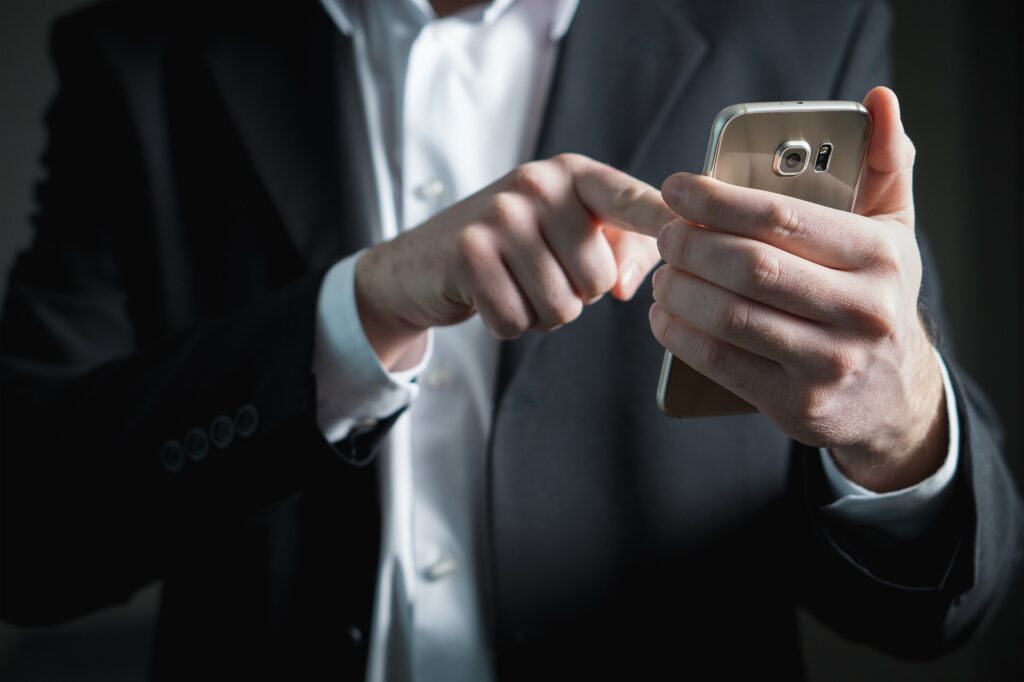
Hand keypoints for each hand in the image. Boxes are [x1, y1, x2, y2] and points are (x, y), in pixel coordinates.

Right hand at [356, 153, 674, 369]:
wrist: (421, 263)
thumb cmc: (508, 250)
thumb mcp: (565, 234)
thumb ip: (618, 249)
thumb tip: (626, 285)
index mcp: (571, 174)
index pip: (631, 200)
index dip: (667, 222)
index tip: (698, 232)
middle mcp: (537, 184)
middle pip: (597, 277)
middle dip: (574, 295)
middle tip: (538, 274)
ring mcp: (500, 215)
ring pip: (561, 306)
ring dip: (541, 314)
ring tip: (514, 285)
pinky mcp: (469, 253)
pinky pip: (518, 320)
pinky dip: (508, 324)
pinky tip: (489, 297)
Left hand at [650, 87, 947, 491]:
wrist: (894, 399)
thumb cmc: (879, 297)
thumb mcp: (894, 230)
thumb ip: (886, 164)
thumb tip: (878, 100)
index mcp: (880, 257)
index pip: (782, 219)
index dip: (716, 200)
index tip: (676, 188)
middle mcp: (861, 312)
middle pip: (748, 268)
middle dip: (689, 244)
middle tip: (663, 232)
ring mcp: (828, 364)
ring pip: (728, 316)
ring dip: (677, 290)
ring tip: (661, 273)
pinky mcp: (796, 405)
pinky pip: (720, 363)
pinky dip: (679, 335)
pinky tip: (664, 316)